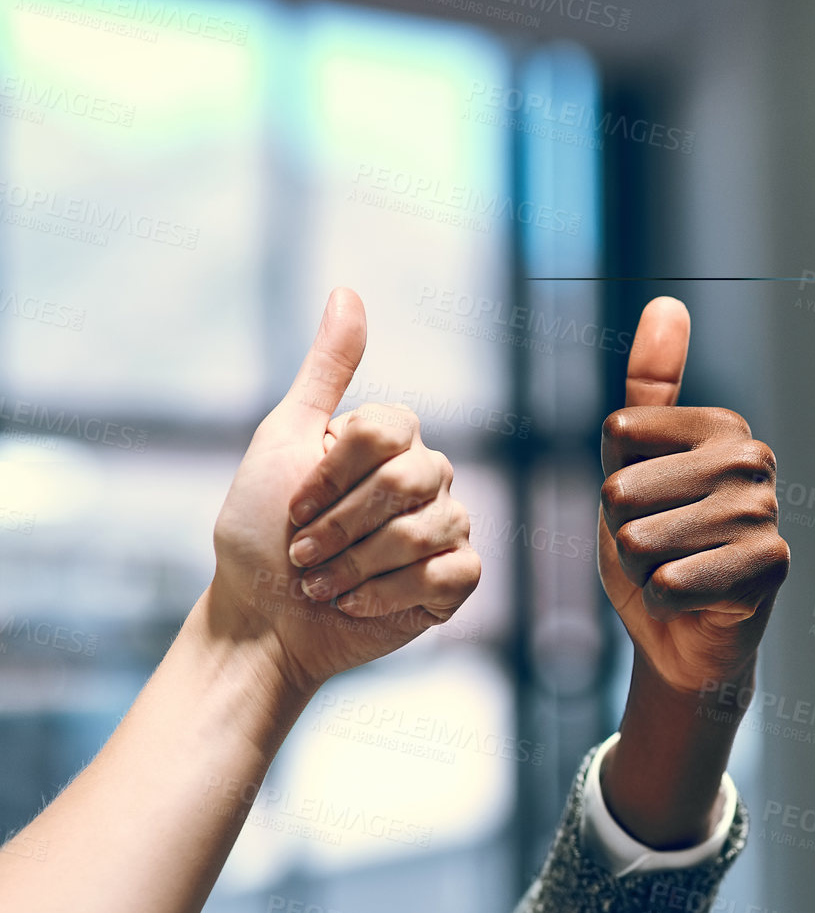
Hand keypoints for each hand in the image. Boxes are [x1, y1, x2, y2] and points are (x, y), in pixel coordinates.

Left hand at [209, 289, 481, 710]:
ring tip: (322, 584)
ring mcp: (446, 529)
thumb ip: (326, 370)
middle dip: (343, 525)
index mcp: (391, 443)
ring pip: (428, 530)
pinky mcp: (455, 581)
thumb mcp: (283, 440)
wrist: (262, 620)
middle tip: (303, 553)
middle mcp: (427, 479)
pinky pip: (451, 572)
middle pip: (410, 479)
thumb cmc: (261, 534)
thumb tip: (349, 291)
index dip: (334, 473)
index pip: (388, 430)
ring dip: (358, 565)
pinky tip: (357, 603)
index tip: (294, 506)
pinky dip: (392, 593)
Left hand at [597, 297, 789, 845]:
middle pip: (624, 491)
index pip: (618, 435)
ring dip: (643, 571)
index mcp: (721, 426)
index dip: (612, 483)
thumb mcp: (629, 467)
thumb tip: (668, 304)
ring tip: (674, 574)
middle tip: (659, 551)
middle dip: (623, 534)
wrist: (681, 636)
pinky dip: (666, 600)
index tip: (647, 506)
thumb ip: (648, 391)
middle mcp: (753, 459)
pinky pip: (674, 580)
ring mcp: (766, 511)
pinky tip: (693, 601)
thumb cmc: (653, 548)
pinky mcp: (771, 566)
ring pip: (645, 540)